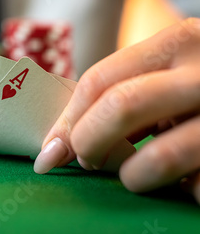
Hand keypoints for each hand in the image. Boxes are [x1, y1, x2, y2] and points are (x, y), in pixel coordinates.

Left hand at [34, 18, 199, 203]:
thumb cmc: (198, 94)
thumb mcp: (168, 77)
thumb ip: (122, 93)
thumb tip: (57, 142)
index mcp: (179, 41)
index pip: (100, 80)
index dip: (66, 121)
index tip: (49, 153)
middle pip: (119, 107)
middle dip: (88, 144)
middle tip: (87, 162)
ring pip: (156, 157)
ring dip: (132, 177)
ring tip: (136, 176)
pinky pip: (197, 188)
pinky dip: (183, 192)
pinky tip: (189, 182)